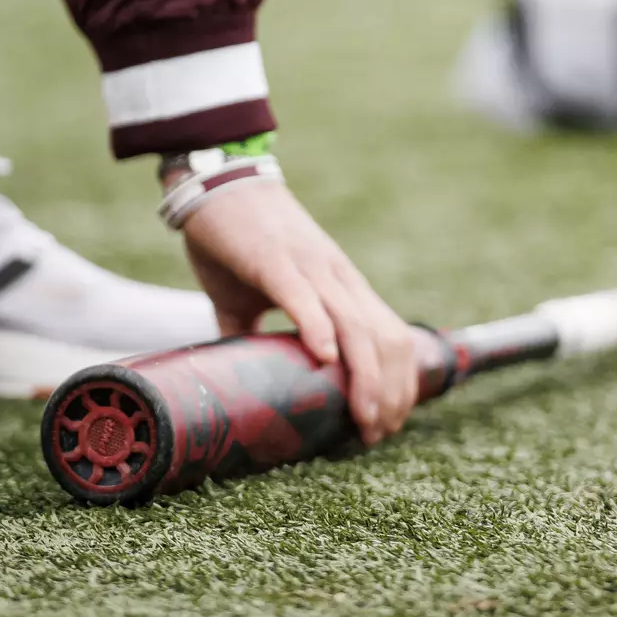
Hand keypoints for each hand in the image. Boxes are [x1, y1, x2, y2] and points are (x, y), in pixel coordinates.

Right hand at [176, 178, 418, 445]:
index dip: (398, 384)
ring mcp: (310, 267)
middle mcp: (337, 278)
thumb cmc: (235, 243)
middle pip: (385, 339)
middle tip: (377, 433)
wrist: (218, 182)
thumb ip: (255, 337)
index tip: (387, 424)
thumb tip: (243, 379)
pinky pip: (303, 297)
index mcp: (341, 287)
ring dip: (365, 376)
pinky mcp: (275, 260)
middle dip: (391, 392)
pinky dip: (318, 328)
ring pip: (355, 326)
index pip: (390, 339)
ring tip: (365, 416)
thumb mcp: (253, 299)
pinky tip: (324, 359)